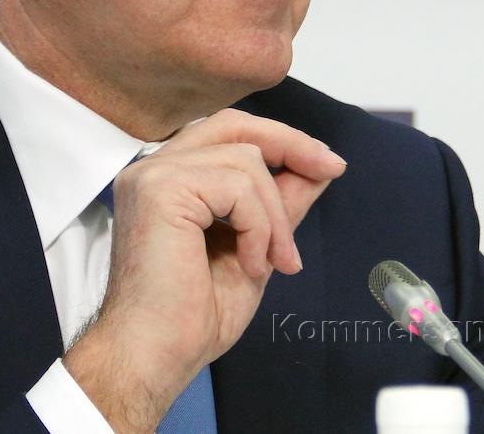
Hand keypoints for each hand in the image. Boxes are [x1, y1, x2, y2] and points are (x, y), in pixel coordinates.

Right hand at [63, 108, 346, 431]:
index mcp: (169, 179)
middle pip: (235, 126)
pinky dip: (259, 227)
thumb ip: (279, 205)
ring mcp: (153, 174)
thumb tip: (317, 167)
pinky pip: (238, 186)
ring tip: (272, 263)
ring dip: (275, 217)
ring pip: (246, 160)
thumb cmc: (190, 317)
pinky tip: (250, 264)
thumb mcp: (254, 249)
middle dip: (291, 145)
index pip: (229, 133)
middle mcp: (154, 168)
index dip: (281, 141)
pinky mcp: (160, 189)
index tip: (325, 164)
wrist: (155, 356)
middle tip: (331, 169)